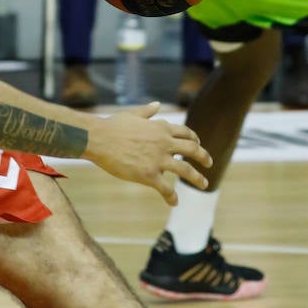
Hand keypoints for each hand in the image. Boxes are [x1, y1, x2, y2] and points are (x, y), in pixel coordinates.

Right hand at [86, 101, 211, 202]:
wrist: (99, 138)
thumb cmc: (112, 126)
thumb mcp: (133, 114)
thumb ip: (147, 111)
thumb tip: (157, 105)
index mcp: (161, 128)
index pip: (185, 133)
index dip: (195, 139)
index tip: (198, 145)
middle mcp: (164, 143)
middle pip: (193, 150)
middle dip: (204, 157)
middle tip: (209, 164)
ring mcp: (158, 160)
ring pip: (185, 171)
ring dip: (197, 178)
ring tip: (204, 184)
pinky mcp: (148, 175)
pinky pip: (165, 189)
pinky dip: (172, 197)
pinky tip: (174, 202)